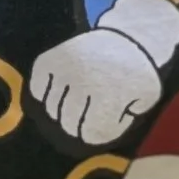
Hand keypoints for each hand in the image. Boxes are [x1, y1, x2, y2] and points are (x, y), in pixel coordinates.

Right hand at [30, 0, 178, 142]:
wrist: (129, 39)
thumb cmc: (136, 77)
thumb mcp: (142, 102)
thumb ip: (120, 124)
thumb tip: (91, 138)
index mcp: (109, 92)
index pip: (90, 133)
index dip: (96, 134)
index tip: (103, 124)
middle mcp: (84, 80)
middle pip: (68, 124)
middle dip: (79, 127)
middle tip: (88, 116)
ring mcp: (64, 67)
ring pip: (52, 110)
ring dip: (62, 112)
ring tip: (76, 105)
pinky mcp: (50, 58)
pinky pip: (37, 89)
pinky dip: (44, 95)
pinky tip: (59, 93)